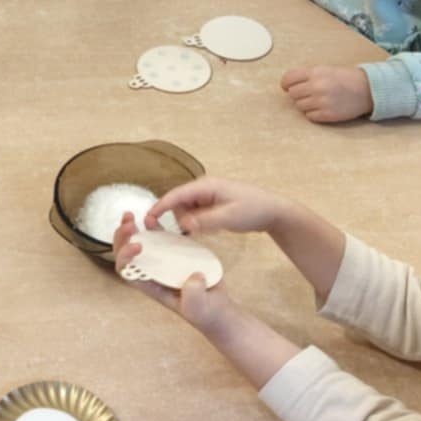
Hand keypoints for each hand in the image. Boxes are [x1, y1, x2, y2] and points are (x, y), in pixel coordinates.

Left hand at [112, 212, 239, 333]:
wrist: (218, 308)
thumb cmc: (205, 312)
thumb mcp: (197, 307)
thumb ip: (193, 295)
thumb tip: (192, 276)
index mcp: (152, 286)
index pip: (128, 271)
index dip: (125, 256)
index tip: (138, 245)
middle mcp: (153, 272)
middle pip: (128, 255)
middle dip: (123, 238)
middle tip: (129, 223)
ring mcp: (163, 261)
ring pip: (139, 244)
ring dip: (131, 230)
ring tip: (129, 215)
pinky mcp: (175, 253)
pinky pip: (159, 238)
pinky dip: (153, 227)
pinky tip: (152, 217)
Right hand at [148, 175, 290, 236]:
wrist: (274, 211)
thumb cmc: (253, 210)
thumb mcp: (229, 218)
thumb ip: (205, 221)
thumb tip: (183, 225)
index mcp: (206, 186)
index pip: (176, 195)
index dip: (159, 207)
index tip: (146, 220)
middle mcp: (204, 188)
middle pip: (179, 203)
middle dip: (176, 218)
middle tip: (179, 233)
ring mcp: (209, 196)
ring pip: (186, 210)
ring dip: (188, 222)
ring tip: (201, 232)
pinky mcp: (213, 205)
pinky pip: (196, 213)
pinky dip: (196, 223)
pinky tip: (205, 231)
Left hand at [282, 65, 372, 122]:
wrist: (366, 89)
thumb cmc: (345, 78)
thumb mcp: (325, 69)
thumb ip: (307, 75)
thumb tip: (288, 84)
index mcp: (315, 72)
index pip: (288, 79)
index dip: (286, 83)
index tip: (287, 86)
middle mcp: (316, 87)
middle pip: (292, 94)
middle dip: (297, 94)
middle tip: (307, 93)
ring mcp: (321, 102)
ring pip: (299, 106)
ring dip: (305, 104)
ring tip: (317, 100)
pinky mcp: (327, 114)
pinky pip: (309, 116)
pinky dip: (313, 113)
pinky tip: (322, 107)